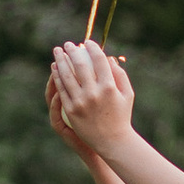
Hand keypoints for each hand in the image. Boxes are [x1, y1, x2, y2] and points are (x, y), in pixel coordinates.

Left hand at [47, 38, 134, 157]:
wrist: (112, 141)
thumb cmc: (122, 116)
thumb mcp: (128, 94)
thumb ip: (120, 75)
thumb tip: (109, 58)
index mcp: (110, 87)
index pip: (99, 61)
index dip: (92, 48)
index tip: (87, 42)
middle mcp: (94, 93)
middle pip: (80, 65)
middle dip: (73, 51)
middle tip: (68, 44)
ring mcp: (81, 102)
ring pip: (68, 76)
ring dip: (61, 61)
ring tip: (58, 52)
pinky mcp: (71, 110)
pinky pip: (62, 90)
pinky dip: (58, 77)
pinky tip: (55, 69)